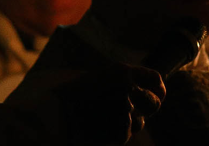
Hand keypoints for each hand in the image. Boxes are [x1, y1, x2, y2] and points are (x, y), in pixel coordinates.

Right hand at [0, 62, 166, 145]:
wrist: (50, 116)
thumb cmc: (68, 96)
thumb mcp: (96, 78)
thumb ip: (119, 82)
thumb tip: (139, 89)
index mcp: (122, 71)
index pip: (154, 78)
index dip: (158, 89)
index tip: (158, 94)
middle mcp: (128, 89)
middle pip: (155, 103)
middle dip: (149, 109)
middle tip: (136, 112)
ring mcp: (126, 111)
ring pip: (139, 122)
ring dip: (128, 124)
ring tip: (104, 120)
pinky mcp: (120, 132)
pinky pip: (124, 135)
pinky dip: (114, 135)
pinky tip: (97, 129)